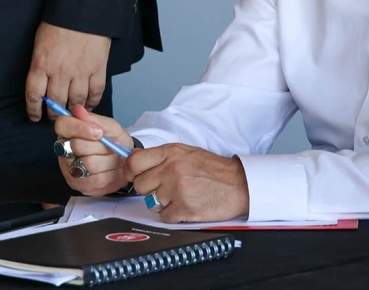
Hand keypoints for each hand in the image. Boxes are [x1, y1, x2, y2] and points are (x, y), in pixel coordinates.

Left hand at [24, 22, 111, 120]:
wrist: (83, 10)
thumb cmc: (59, 23)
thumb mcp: (40, 42)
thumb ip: (41, 64)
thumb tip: (42, 84)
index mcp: (41, 63)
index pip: (34, 94)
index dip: (33, 109)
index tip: (34, 116)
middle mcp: (60, 72)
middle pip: (55, 102)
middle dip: (54, 114)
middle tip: (54, 118)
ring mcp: (80, 72)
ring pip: (76, 102)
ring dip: (73, 111)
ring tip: (72, 114)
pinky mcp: (98, 70)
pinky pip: (95, 93)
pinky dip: (92, 103)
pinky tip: (89, 106)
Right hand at [54, 104, 133, 196]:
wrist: (125, 163)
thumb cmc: (115, 141)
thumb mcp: (110, 127)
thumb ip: (95, 119)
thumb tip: (78, 109)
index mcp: (67, 130)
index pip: (62, 125)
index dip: (80, 128)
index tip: (99, 132)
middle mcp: (63, 148)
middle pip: (77, 145)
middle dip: (101, 146)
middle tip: (113, 147)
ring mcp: (68, 168)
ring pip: (88, 164)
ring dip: (108, 161)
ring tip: (115, 159)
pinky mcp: (77, 184)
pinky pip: (96, 180)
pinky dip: (110, 175)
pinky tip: (112, 171)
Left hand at [126, 143, 249, 223]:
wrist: (239, 184)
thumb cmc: (212, 169)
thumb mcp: (185, 152)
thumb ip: (160, 157)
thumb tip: (134, 161)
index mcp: (170, 153)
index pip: (134, 161)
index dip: (129, 171)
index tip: (133, 176)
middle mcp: (171, 169)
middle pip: (140, 184)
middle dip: (148, 189)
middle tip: (163, 188)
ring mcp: (177, 189)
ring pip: (150, 202)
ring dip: (161, 203)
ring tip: (177, 197)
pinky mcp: (185, 208)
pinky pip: (164, 216)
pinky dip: (172, 215)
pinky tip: (184, 206)